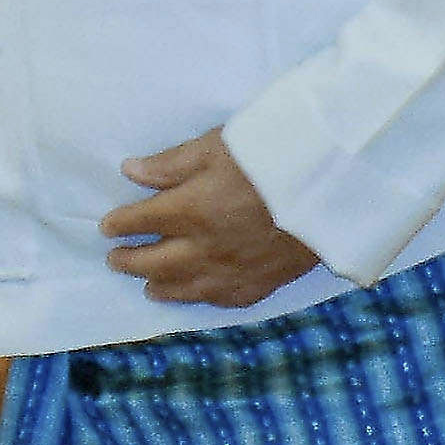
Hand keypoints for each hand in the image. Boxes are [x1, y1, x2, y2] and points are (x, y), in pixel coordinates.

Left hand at [99, 129, 323, 305]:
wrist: (336, 187)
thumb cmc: (274, 157)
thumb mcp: (218, 146)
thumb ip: (172, 164)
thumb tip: (131, 172)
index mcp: (189, 210)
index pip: (139, 221)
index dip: (120, 224)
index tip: (109, 226)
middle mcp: (204, 248)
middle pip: (152, 262)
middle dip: (128, 260)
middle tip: (115, 258)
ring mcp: (232, 271)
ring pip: (183, 288)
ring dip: (158, 286)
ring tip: (147, 285)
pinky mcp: (261, 283)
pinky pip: (223, 298)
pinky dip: (203, 298)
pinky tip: (196, 294)